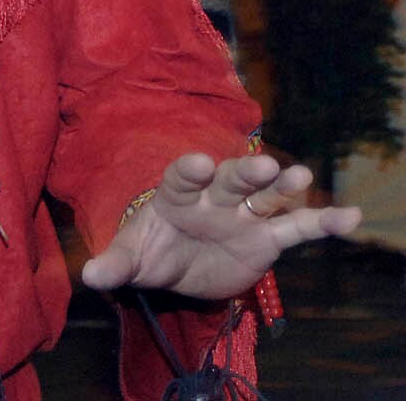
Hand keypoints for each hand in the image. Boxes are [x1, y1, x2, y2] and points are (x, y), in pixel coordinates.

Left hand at [82, 152, 361, 299]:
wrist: (176, 266)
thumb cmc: (151, 253)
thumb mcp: (131, 260)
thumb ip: (115, 265)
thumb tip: (89, 275)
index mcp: (175, 196)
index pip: (181, 177)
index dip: (191, 170)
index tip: (202, 164)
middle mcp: (212, 198)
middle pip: (230, 181)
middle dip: (245, 173)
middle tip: (263, 164)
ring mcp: (242, 216)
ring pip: (265, 196)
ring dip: (283, 186)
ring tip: (302, 175)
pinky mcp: (266, 238)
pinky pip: (295, 228)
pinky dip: (321, 222)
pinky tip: (348, 218)